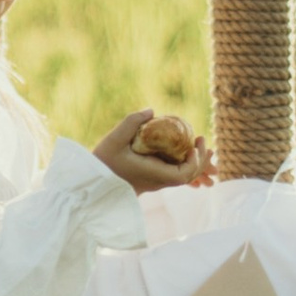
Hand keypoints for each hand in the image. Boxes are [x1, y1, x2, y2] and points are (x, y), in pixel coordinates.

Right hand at [94, 111, 213, 193]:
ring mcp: (156, 181)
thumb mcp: (114, 139)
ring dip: (195, 162)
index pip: (182, 175)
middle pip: (188, 175)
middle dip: (200, 160)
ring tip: (201, 146)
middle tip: (202, 139)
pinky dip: (184, 164)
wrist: (93, 184)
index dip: (194, 162)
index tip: (193, 146)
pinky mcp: (152, 178)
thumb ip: (132, 122)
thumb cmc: (103, 163)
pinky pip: (174, 173)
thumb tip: (151, 111)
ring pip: (183, 175)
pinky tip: (186, 152)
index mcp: (153, 174)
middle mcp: (158, 181)